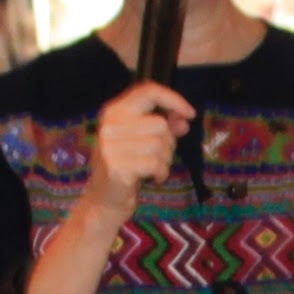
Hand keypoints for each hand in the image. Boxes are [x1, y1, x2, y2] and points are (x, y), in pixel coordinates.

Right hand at [89, 78, 193, 206]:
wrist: (104, 202)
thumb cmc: (126, 169)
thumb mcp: (144, 143)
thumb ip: (164, 128)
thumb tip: (185, 119)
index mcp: (114, 111)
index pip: (148, 91)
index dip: (173, 99)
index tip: (190, 113)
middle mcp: (110, 124)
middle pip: (160, 124)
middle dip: (168, 144)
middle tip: (155, 159)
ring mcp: (110, 145)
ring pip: (160, 145)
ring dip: (164, 161)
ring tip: (150, 170)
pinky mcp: (117, 166)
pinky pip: (155, 163)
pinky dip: (160, 173)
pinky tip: (150, 179)